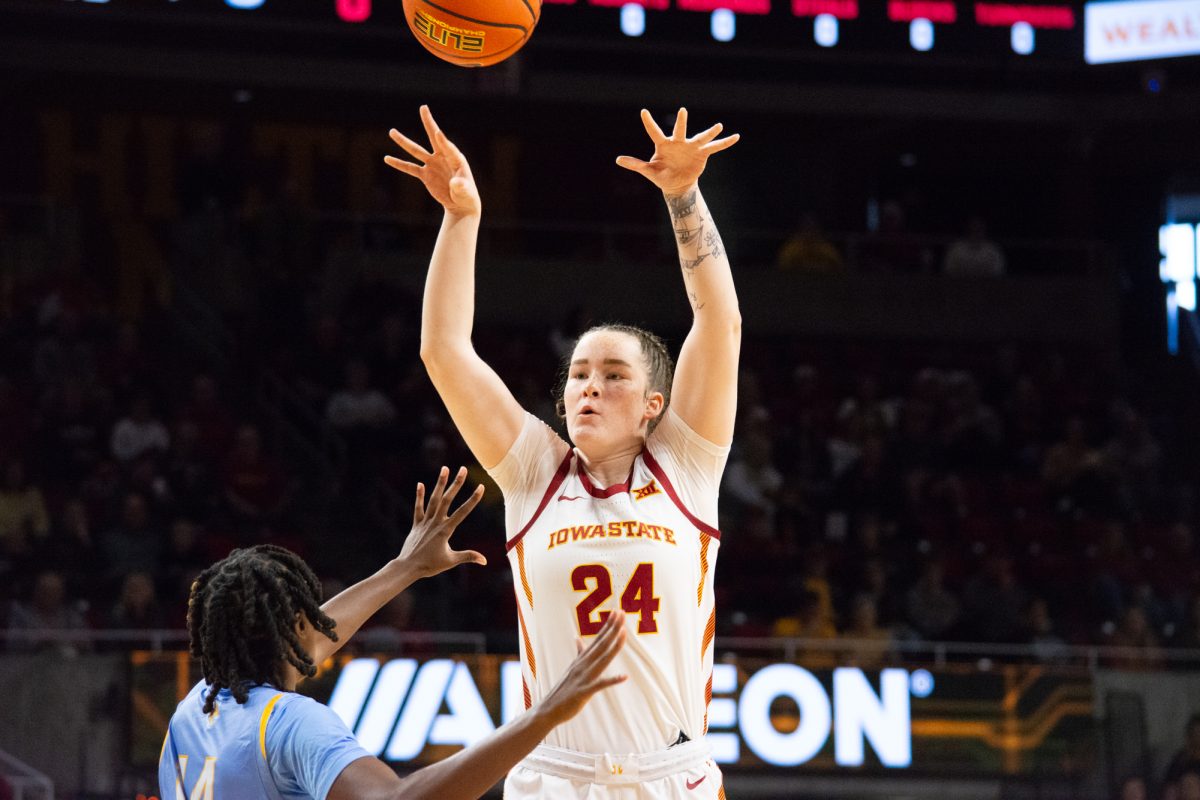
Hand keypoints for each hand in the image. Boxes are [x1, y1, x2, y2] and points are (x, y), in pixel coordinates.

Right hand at [385, 105, 480, 217]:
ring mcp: (432, 164)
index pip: (448, 147)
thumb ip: (461, 186)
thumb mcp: (465, 192)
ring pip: (416, 151)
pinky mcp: (425, 174)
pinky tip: (387, 158)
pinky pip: (410, 168)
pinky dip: (399, 164)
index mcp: (456, 159)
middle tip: (423, 108)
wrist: (459, 204)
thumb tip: (455, 183)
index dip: (443, 141)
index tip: (438, 133)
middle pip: (433, 137)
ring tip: (391, 131)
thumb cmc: (466, 196)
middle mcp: (443, 157)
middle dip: (429, 123)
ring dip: (404, 142)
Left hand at [397, 466, 485, 578]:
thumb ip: (468, 556)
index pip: (462, 512)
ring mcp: (425, 522)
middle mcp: (435, 523)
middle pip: (447, 500)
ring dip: (440, 483)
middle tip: (463, 469)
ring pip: (434, 500)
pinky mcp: (417, 524)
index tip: (481, 487)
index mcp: (445, 530)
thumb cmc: (430, 565)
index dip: (473, 499)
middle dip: (456, 483)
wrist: (408, 567)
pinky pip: (418, 508)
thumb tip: (485, 560)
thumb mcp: (451, 561)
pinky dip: (419, 496)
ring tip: (445, 468)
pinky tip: (420, 484)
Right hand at [536, 610, 627, 725]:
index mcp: (582, 659)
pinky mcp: (584, 692)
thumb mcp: (572, 667)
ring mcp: (583, 677)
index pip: (598, 639)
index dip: (608, 626)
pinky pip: (600, 685)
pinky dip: (612, 680)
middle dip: (612, 628)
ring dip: (614, 646)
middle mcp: (583, 665)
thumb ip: (578, 653)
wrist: (548, 709)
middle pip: (601, 644)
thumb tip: (577, 638)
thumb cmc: (563, 689)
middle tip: (622, 612)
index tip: (617, 612)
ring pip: (602, 659)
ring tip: (624, 632)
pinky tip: (624, 677)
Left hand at [616, 108, 738, 195]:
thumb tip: (617, 159)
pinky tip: (736, 136)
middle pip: (680, 130)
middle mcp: (679, 142)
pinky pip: (715, 147)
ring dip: (710, 132)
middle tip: (683, 110)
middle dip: (682, 122)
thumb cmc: (661, 174)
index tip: (643, 112)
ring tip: (719, 125)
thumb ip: (635, 164)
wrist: (677, 183)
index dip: (649, 123)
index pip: (654, 132)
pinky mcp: (702, 153)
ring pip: (701, 137)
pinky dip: (725, 142)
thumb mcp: (649, 171)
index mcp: (664, 145)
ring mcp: (691, 146)